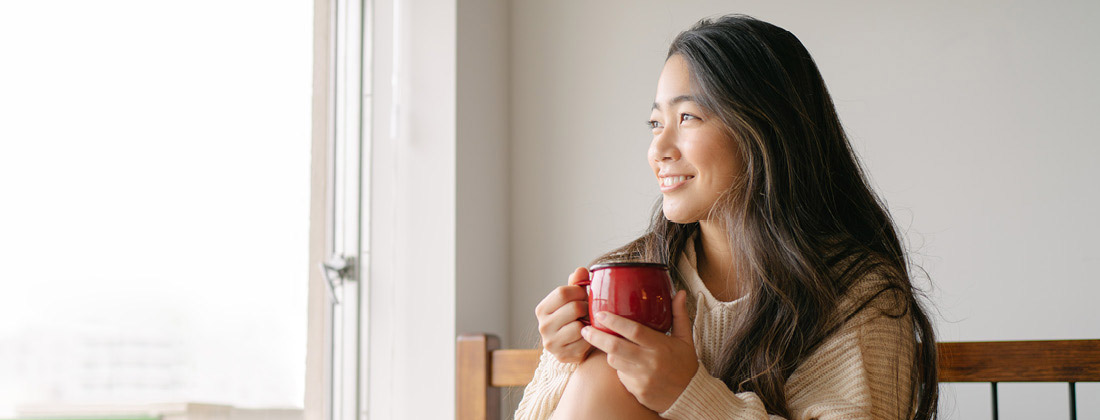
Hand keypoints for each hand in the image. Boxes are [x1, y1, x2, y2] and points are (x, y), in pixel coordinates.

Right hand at [535, 267, 593, 363]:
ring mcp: (552, 343)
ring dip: (588, 323)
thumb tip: (581, 270)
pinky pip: (584, 342)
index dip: (579, 292)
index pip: (562, 292)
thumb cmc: (573, 317)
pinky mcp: (563, 355)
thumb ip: (576, 283)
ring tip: (588, 323)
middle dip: (586, 307)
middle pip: (574, 308)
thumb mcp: (572, 299)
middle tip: (588, 310)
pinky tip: (587, 336)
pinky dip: (590, 338)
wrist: (572, 345)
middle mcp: (543, 326)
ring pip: (579, 326)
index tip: (584, 295)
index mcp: (542, 309)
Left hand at [580, 289, 696, 412]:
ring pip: (614, 362)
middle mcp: (650, 362)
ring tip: (608, 345)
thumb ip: (679, 315)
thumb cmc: (685, 365)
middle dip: (597, 337)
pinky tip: (626, 365)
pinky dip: (620, 369)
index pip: (634, 331)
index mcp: (661, 346)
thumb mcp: (686, 339)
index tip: (600, 314)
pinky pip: (620, 376)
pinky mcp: (637, 391)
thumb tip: (679, 293)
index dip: (614, 321)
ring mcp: (642, 378)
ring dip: (609, 353)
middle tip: (585, 329)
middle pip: (615, 347)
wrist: (689, 396)